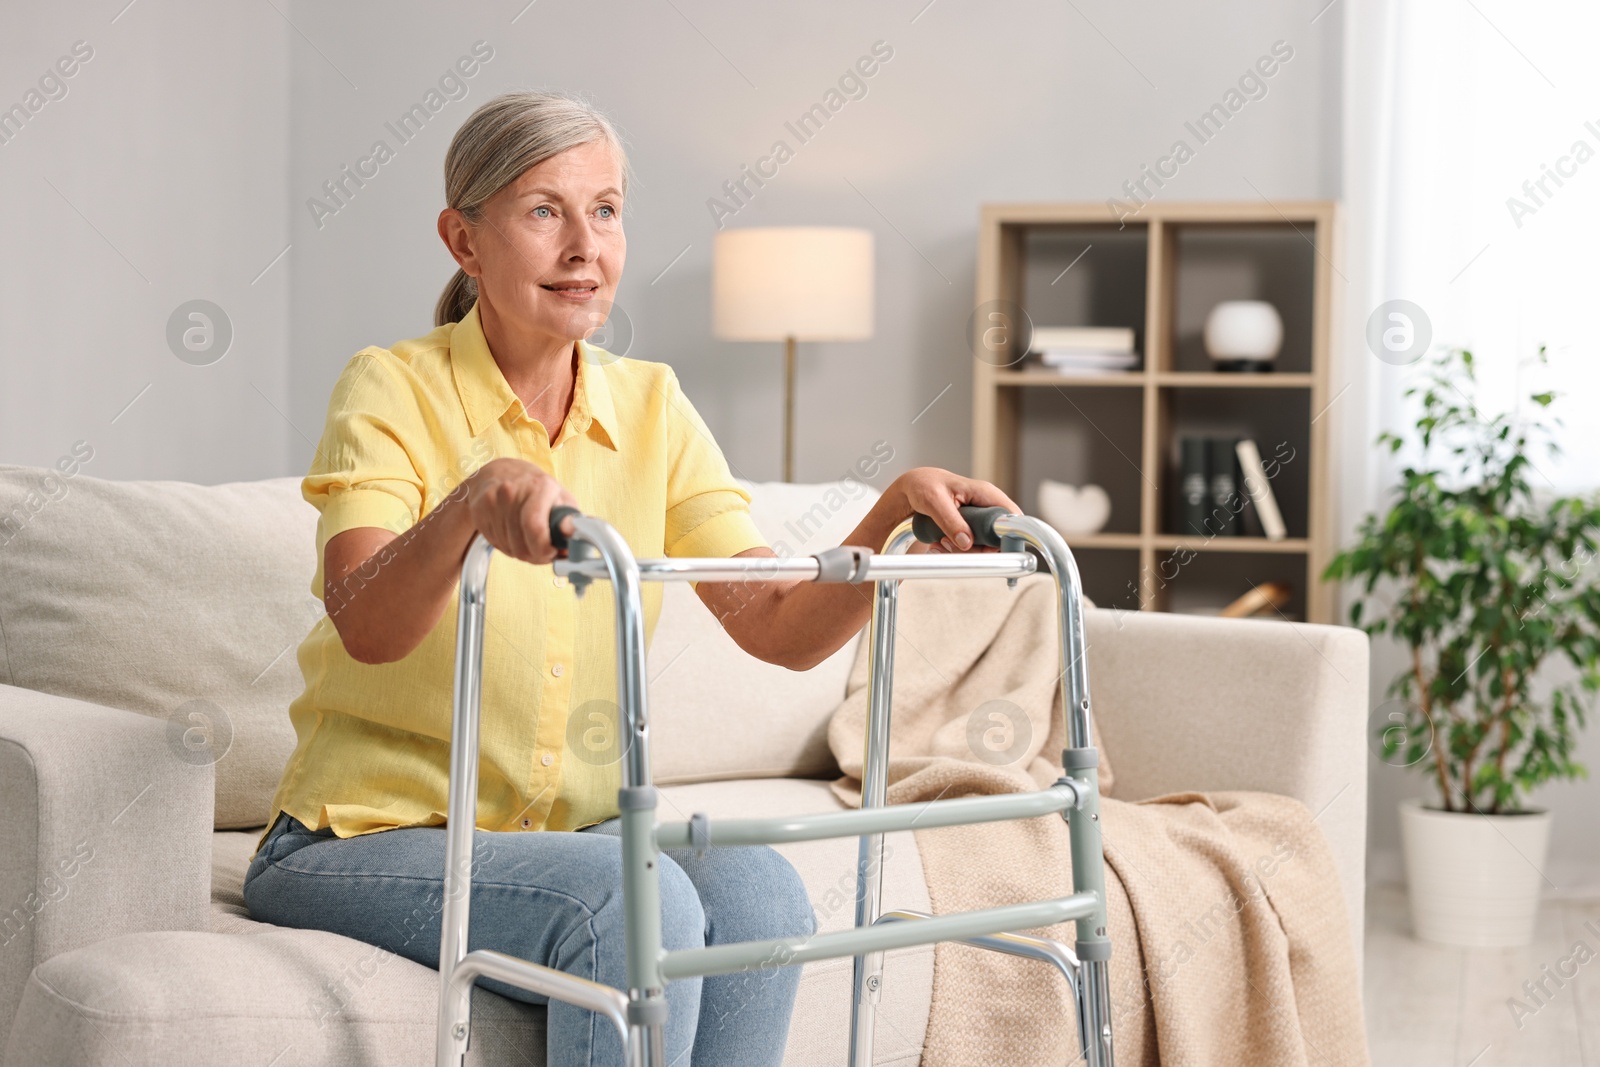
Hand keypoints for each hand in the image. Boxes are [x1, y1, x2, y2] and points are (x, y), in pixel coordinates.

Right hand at [462, 457, 577, 563]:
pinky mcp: (479, 509)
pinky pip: (496, 543)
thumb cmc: (535, 488)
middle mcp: (513, 490)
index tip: (552, 553)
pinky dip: (507, 546)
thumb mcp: (560, 497)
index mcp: (539, 486)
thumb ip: (572, 520)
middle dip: (536, 556)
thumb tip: (578, 537)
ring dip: (522, 552)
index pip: (535, 527)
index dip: (544, 549)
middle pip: (522, 545)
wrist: (498, 473)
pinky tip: (512, 532)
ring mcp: (493, 500)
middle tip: (543, 551)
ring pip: (510, 548)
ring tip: (527, 538)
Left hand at [890, 467, 1021, 552]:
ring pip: (984, 546)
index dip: (1007, 536)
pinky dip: (955, 549)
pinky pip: (972, 546)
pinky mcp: (971, 528)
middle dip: (976, 548)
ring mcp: (980, 518)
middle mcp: (986, 506)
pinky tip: (939, 542)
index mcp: (985, 493)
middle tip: (951, 543)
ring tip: (940, 541)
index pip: (1012, 516)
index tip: (987, 549)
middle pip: (997, 538)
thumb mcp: (934, 501)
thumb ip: (951, 521)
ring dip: (962, 550)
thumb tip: (967, 542)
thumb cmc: (924, 486)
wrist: (913, 488)